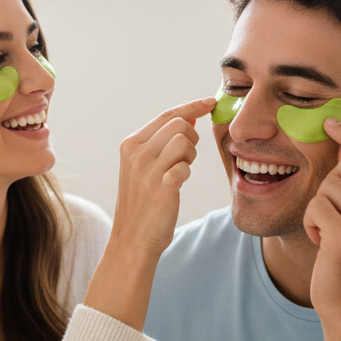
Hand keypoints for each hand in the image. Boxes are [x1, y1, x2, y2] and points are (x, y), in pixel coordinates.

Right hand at [111, 98, 215, 257]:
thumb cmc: (143, 202)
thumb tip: (189, 117)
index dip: (192, 106)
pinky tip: (177, 184)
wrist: (132, 239)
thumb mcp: (144, 167)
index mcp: (130, 144)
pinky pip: (185, 167)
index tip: (210, 101)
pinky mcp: (161, 187)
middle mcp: (136, 153)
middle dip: (191, 138)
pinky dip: (186, 173)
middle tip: (185, 158)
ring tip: (180, 171)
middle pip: (179, 124)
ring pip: (184, 141)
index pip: (167, 115)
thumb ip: (162, 142)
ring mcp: (147, 170)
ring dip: (190, 156)